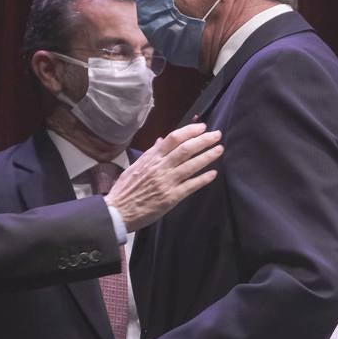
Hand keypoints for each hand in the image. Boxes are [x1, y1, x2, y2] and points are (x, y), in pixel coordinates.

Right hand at [107, 123, 222, 231]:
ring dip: (207, 156)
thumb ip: (150, 153)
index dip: (190, 131)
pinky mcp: (171, 198)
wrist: (118, 212)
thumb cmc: (125, 189)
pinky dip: (203, 179)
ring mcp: (167, 182)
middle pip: (186, 149)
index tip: (202, 127)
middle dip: (204, 140)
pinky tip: (213, 173)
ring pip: (191, 165)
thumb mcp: (135, 166)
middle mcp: (160, 167)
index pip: (173, 138)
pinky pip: (191, 186)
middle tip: (217, 135)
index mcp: (151, 158)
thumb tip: (161, 140)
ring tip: (219, 149)